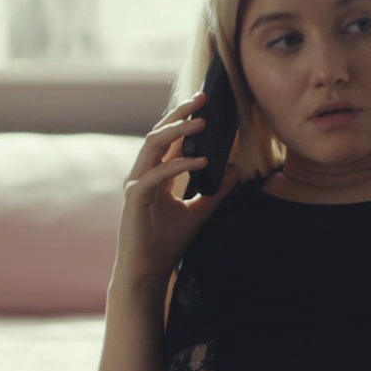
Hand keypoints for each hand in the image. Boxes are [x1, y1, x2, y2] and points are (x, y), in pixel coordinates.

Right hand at [114, 91, 242, 283]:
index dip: (185, 119)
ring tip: (201, 122)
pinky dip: (179, 164)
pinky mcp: (135, 198)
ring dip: (178, 131)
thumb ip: (215, 191)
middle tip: (202, 98)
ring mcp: (136, 184)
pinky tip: (201, 161)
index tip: (206, 104)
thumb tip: (234, 170)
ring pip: (153, 145)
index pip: (169, 140)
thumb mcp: (199, 213)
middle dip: (180, 114)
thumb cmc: (166, 244)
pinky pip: (157, 174)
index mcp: (155, 175)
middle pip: (159, 134)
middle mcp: (143, 174)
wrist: (148, 272)